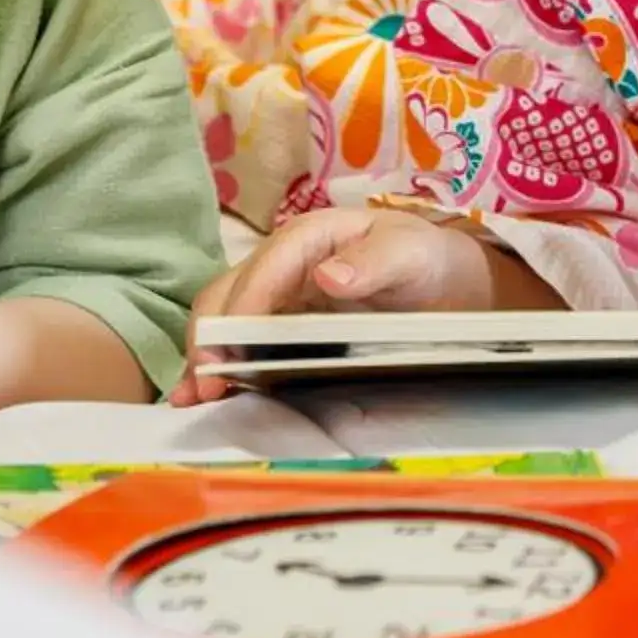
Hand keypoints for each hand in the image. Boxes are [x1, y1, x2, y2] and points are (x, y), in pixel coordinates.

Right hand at [170, 206, 540, 404]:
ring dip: (204, 356)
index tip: (226, 350)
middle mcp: (282, 265)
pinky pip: (241, 344)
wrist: (446, 284)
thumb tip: (328, 276)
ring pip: (225, 321)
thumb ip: (375, 262)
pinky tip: (207, 398)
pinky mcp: (281, 329)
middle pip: (228, 294)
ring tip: (190, 399)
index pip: (265, 269)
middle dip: (209, 337)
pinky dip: (222, 368)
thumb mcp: (411, 254)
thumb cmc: (425, 259)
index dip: (242, 308)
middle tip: (204, 386)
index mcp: (309, 238)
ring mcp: (278, 298)